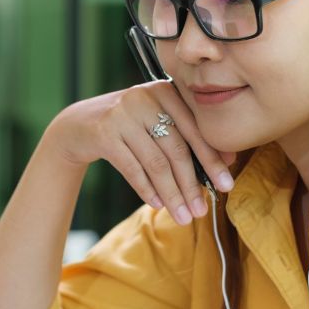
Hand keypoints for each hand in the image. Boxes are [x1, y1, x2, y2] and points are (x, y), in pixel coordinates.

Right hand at [46, 81, 235, 224]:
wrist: (79, 125)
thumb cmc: (129, 126)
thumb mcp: (158, 122)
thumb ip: (188, 135)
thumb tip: (229, 161)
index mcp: (165, 91)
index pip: (195, 129)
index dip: (212, 159)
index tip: (227, 186)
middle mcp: (144, 98)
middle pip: (176, 148)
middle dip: (192, 184)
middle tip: (202, 210)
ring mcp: (122, 115)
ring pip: (155, 162)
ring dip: (172, 194)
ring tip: (183, 216)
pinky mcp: (103, 133)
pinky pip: (132, 168)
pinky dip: (147, 189)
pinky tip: (158, 205)